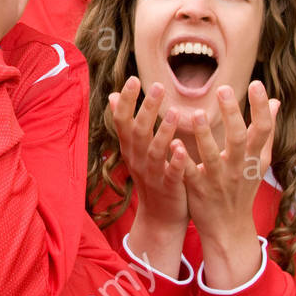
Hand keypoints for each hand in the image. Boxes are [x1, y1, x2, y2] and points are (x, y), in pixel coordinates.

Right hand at [109, 77, 189, 276]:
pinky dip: (175, 161)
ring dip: (163, 131)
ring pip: (154, 151)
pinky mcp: (168, 188)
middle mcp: (137, 159)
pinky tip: (182, 147)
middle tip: (158, 86)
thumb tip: (113, 96)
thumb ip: (127, 123)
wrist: (159, 217)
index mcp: (130, 148)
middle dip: (147, 108)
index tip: (134, 78)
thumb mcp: (135, 149)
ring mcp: (152, 174)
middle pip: (138, 131)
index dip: (127, 100)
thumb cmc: (151, 176)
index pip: (123, 120)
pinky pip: (170, 174)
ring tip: (175, 112)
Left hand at [183, 82, 279, 287]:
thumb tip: (275, 101)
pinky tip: (174, 144)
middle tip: (223, 89)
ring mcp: (218, 179)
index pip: (263, 130)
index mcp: (254, 158)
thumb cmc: (242, 189)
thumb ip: (265, 132)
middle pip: (238, 138)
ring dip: (205, 135)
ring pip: (213, 155)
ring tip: (197, 114)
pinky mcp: (198, 189)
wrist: (229, 229)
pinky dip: (183, 160)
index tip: (258, 84)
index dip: (261, 108)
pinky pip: (190, 173)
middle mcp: (239, 167)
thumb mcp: (258, 162)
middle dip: (232, 114)